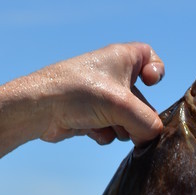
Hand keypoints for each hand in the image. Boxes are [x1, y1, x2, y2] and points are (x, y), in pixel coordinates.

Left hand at [37, 43, 164, 146]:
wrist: (39, 110)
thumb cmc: (78, 94)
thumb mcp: (121, 106)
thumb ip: (146, 122)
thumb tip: (153, 137)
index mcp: (122, 58)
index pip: (149, 57)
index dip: (156, 70)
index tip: (150, 83)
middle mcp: (112, 75)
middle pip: (141, 100)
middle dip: (138, 117)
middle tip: (132, 127)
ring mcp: (100, 97)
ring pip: (127, 118)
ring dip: (122, 129)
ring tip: (109, 127)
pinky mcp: (89, 116)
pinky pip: (110, 128)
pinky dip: (105, 133)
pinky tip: (92, 131)